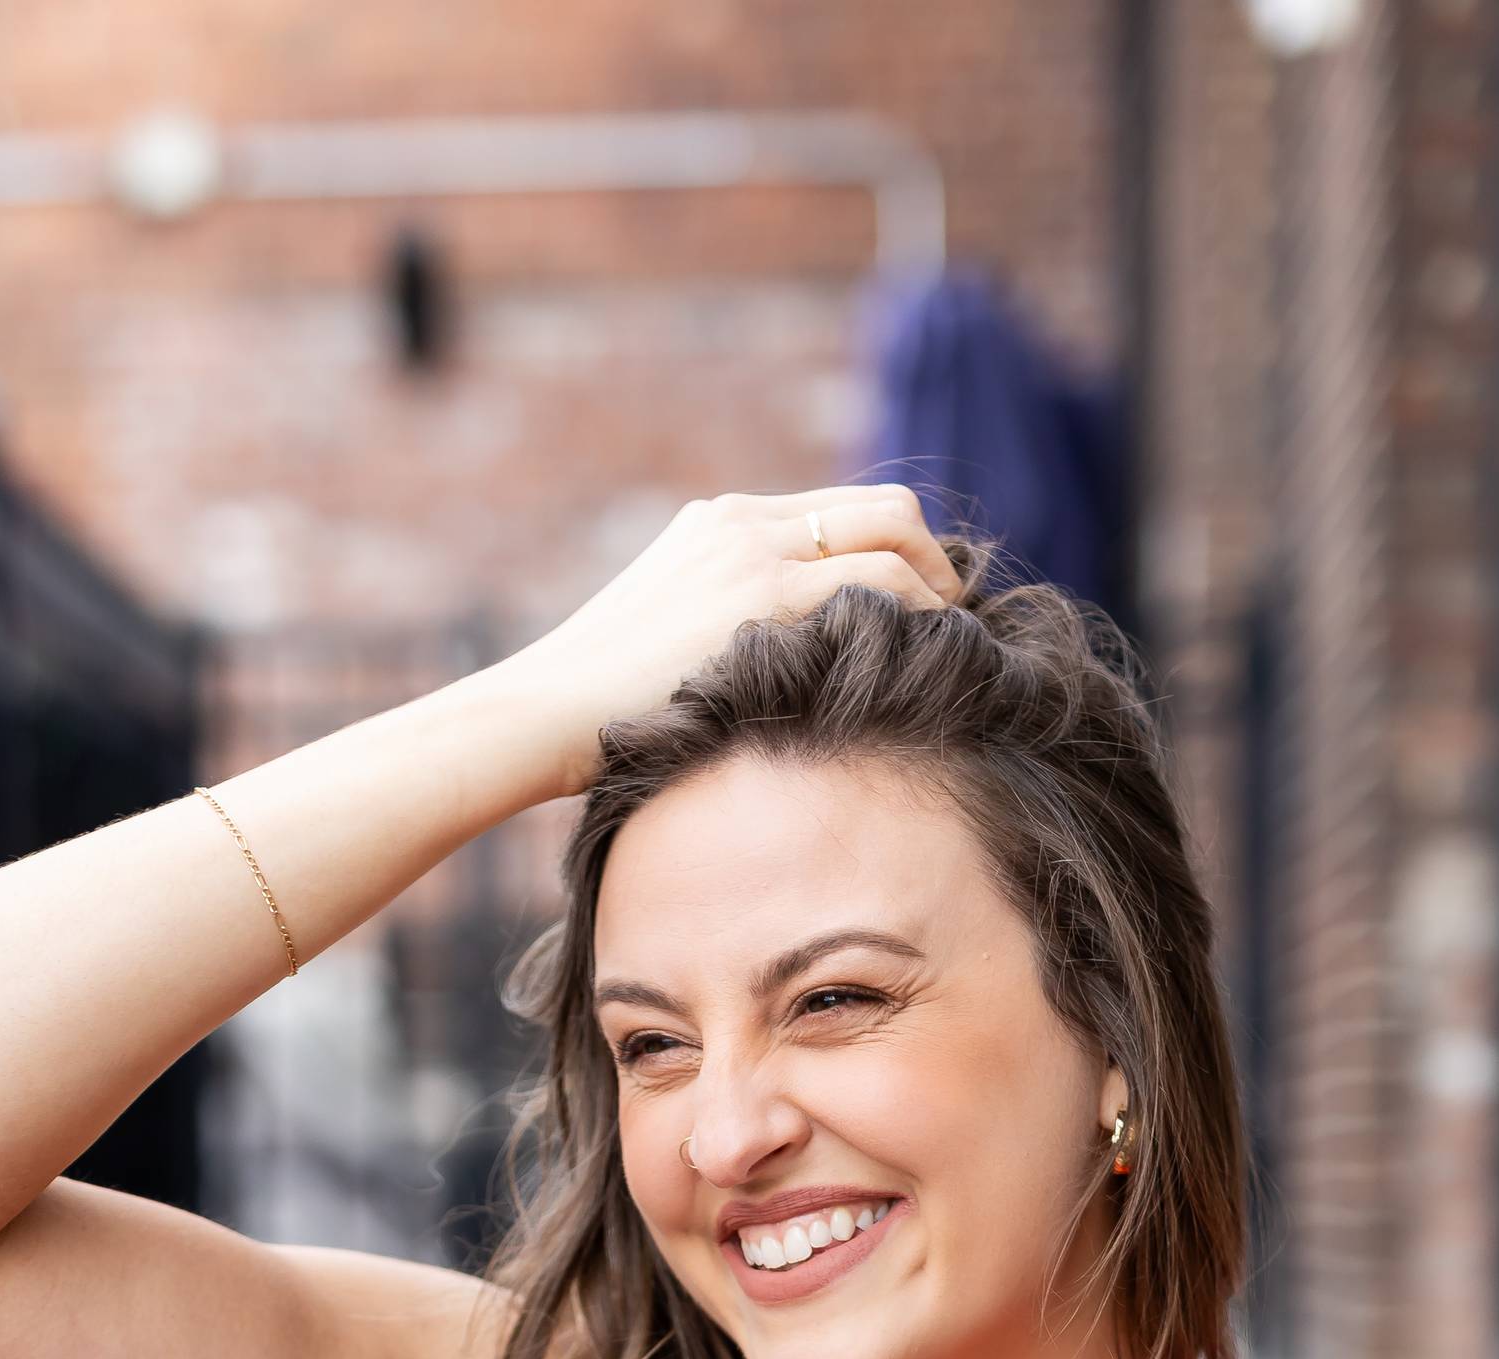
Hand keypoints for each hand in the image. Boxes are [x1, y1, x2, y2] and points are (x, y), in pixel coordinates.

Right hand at [505, 484, 963, 796]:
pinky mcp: (761, 593)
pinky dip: (919, 612)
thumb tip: (771, 685)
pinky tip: (930, 657)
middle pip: (879, 505)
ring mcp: (751, 549)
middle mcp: (739, 521)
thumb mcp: (662, 649)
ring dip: (938, 585)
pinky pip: (876, 582)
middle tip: (957, 614)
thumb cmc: (594, 712)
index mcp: (715, 524)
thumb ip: (721, 635)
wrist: (541, 713)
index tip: (920, 598)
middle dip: (933, 555)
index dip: (893, 548)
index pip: (833, 511)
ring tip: (958, 641)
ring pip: (891, 532)